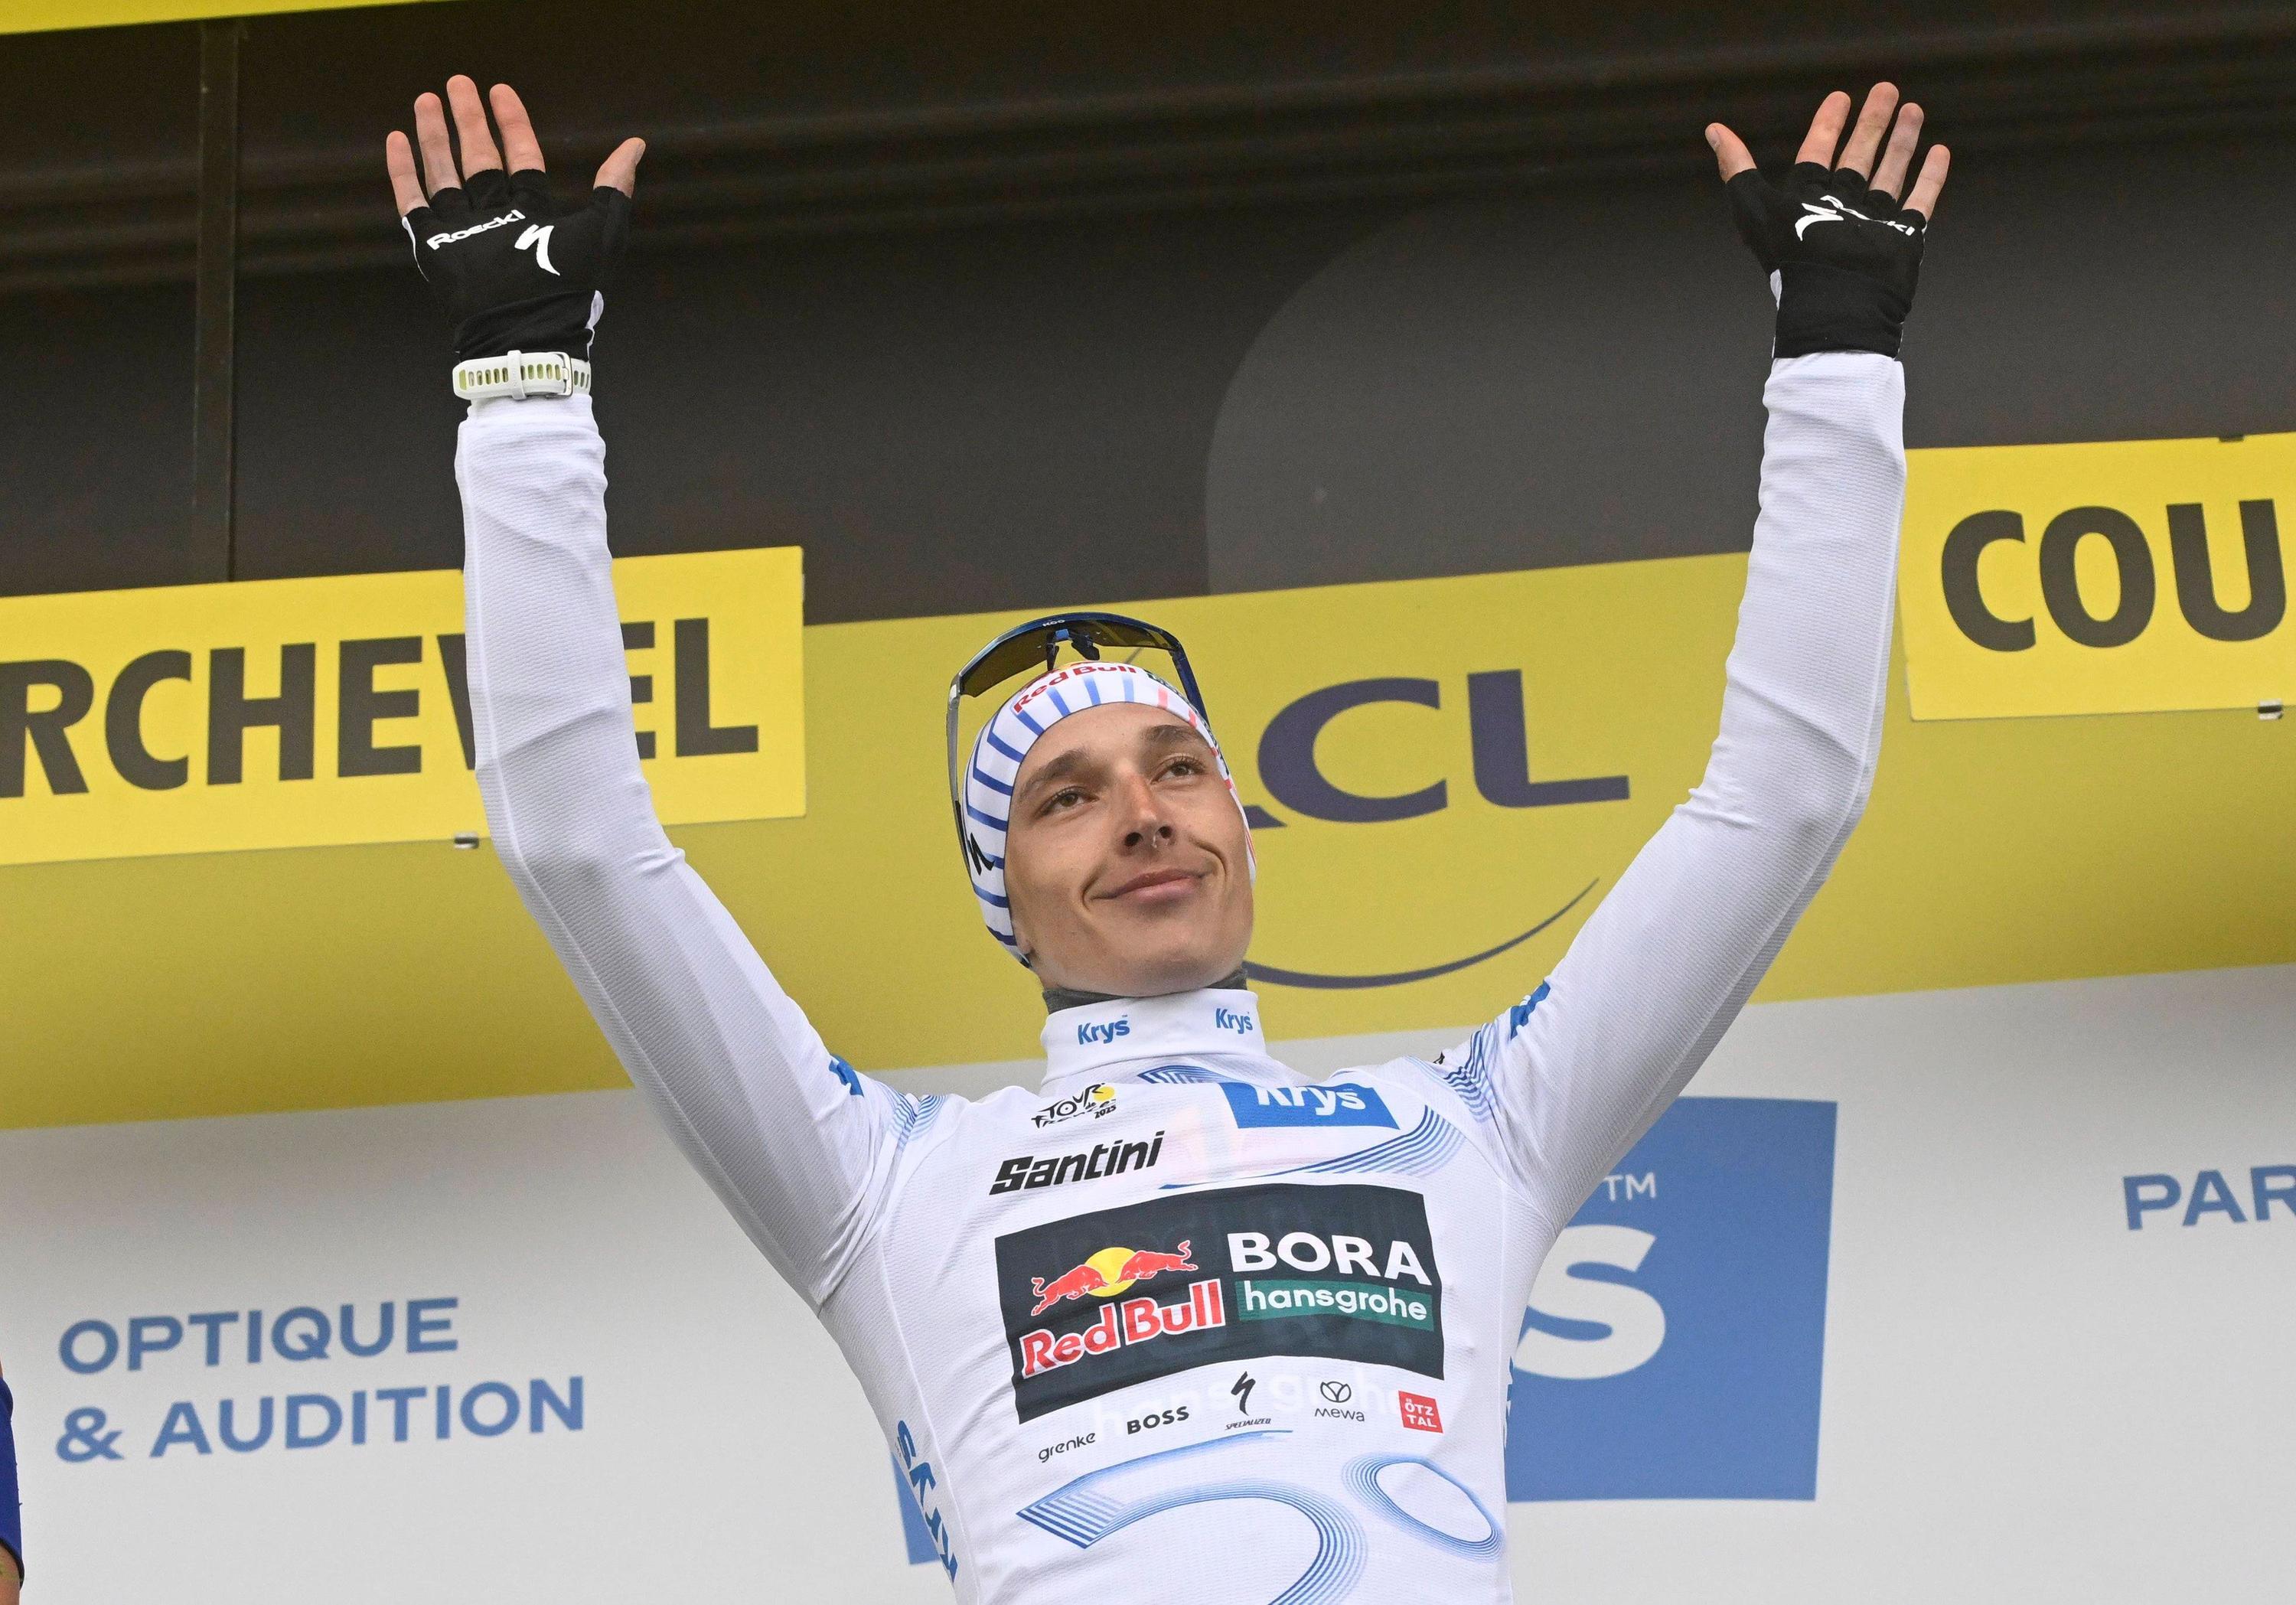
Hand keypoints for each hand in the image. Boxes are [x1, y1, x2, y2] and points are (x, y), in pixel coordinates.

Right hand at [384, 78, 644, 364]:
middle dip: (468, 120)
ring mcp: (463, 230)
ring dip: (435, 135)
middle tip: (457, 82)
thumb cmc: (566, 288)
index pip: (521, 155)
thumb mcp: (601, 232)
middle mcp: (496, 217)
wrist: (525, 332)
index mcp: (533, 213)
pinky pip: (413, 201)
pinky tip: (397, 139)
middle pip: (478, 157)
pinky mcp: (435, 247)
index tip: (500, 90)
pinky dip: (404, 171)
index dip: (512, 123)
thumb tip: (637, 144)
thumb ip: (614, 187)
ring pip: (444, 172)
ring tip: (426, 98)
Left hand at [1706, 85, 1949, 358]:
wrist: (1835, 303)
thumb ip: (1736, 168)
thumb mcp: (1755, 208)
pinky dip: (1929, 177)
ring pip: (1890, 171)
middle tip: (1886, 89)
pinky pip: (1919, 201)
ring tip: (1913, 109)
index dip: (1827, 124)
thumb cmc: (1793, 259)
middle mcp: (1839, 208)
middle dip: (1872, 123)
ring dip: (1901, 141)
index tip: (1840, 97)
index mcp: (1806, 201)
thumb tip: (1713, 130)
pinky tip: (1939, 151)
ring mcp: (1872, 222)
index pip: (1817, 152)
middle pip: (1858, 156)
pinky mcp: (1901, 237)